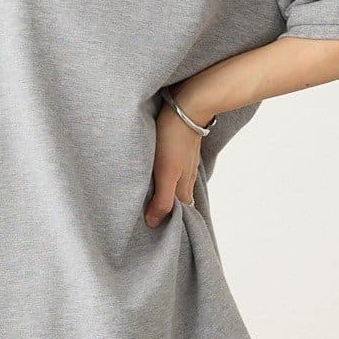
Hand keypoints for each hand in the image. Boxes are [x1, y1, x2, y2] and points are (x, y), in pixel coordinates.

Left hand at [144, 86, 209, 226]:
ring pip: (177, 189)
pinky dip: (168, 182)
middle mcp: (188, 181)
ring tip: (153, 204)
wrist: (188, 107)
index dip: (168, 224)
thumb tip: (153, 223)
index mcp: (184, 189)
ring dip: (167, 197)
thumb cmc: (173, 139)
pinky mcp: (181, 154)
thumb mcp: (166, 172)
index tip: (154, 231)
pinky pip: (176, 174)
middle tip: (150, 220)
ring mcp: (186, 166)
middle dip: (168, 213)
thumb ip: (162, 199)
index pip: (179, 215)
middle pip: (179, 204)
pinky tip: (160, 180)